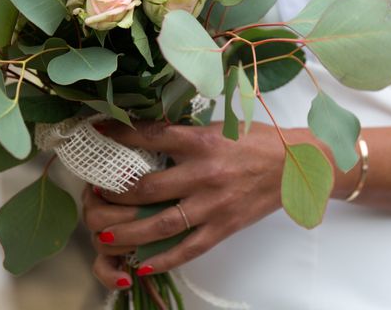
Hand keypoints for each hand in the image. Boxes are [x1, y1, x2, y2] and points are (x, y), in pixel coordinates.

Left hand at [82, 121, 287, 288]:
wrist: (297, 164)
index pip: (151, 136)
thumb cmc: (257, 140)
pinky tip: (140, 264)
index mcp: (202, 141)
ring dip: (127, 231)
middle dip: (113, 193)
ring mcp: (214, 204)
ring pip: (161, 223)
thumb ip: (187, 133)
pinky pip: (189, 248)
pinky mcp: (225, 227)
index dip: (120, 134)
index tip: (98, 132)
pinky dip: (163, 259)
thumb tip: (149, 133)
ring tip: (103, 234)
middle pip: (147, 187)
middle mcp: (204, 173)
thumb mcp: (221, 127)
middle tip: (93, 195)